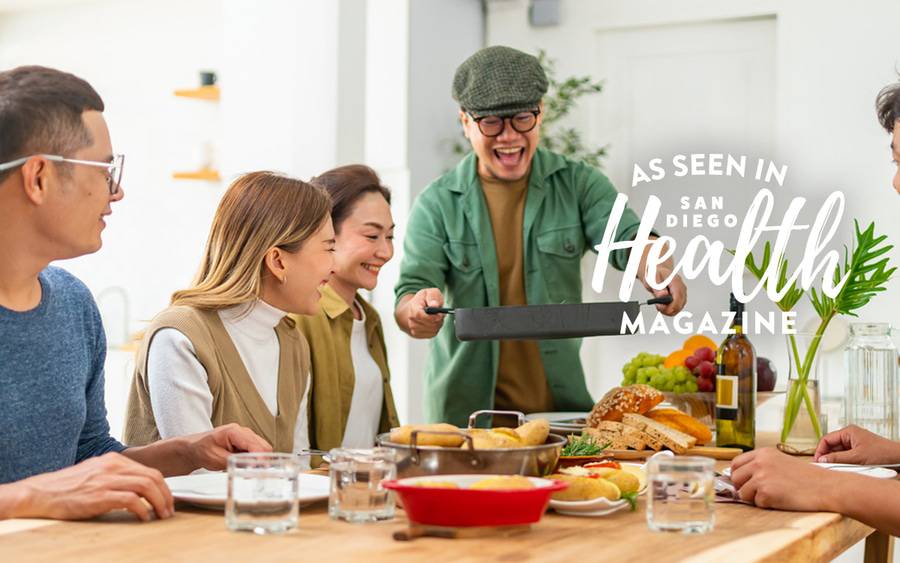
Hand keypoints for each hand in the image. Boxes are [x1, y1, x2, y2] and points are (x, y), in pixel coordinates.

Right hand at [8, 452, 172, 520]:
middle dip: (166, 495)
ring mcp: (106, 480)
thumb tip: (140, 488)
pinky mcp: (99, 495)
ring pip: (146, 486)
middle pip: (153, 477)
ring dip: (159, 502)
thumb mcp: (96, 473)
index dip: (164, 487)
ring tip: (161, 515)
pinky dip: (143, 509)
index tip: (167, 500)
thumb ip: (117, 476)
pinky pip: (131, 500)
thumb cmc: (67, 487)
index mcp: (114, 460)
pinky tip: (144, 517)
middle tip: (169, 510)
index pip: (149, 471)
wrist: (40, 493)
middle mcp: (113, 466)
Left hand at [184, 423, 271, 470]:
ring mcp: (245, 435)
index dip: (260, 458)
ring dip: (259, 460)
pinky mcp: (246, 441)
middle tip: (256, 473)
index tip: (261, 469)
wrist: (195, 448)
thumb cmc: (202, 450)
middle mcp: (242, 431)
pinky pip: (257, 450)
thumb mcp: (217, 459)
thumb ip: (235, 461)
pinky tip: (246, 465)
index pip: (255, 445)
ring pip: (262, 448)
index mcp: (234, 432)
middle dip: (262, 460)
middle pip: (263, 446)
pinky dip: (255, 459)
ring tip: (249, 470)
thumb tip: (251, 465)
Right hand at [401, 288, 445, 338]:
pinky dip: (436, 328)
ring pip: (432, 330)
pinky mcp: (418, 334)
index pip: (419, 315)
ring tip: (437, 317)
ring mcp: (414, 328)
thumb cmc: (425, 299)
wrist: (417, 306)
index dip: (432, 317)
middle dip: (438, 320)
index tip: (440, 314)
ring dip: (438, 324)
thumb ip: (433, 297)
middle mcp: (411, 319)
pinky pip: (432, 334)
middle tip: (440, 314)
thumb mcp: (430, 292)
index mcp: (413, 307)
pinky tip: (434, 322)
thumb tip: (435, 305)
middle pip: (428, 324)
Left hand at [636, 239, 686, 315]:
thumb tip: (663, 296)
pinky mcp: (680, 299)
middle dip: (668, 309)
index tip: (660, 307)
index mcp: (676, 281)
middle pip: (679, 305)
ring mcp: (682, 294)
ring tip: (658, 305)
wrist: (658, 272)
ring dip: (668, 310)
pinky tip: (662, 305)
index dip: (670, 305)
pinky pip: (676, 308)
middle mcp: (682, 288)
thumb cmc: (655, 274)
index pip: (678, 297)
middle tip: (657, 307)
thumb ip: (658, 288)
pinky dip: (669, 309)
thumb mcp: (652, 279)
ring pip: (678, 308)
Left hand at [730, 447, 838, 511]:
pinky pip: (755, 504)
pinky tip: (781, 499)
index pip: (735, 463)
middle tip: (760, 491)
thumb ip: (761, 465)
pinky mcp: (766, 493)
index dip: (738, 475)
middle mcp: (759, 462)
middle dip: (743, 487)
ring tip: (775, 494)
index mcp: (762, 453)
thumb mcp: (781, 462)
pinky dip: (766, 505)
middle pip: (734, 478)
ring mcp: (761, 477)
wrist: (826, 487)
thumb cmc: (807, 478)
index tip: (744, 482)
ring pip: (742, 493)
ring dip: (755, 498)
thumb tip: (740, 476)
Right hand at [814, 425, 899, 464]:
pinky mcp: (860, 453)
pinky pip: (847, 458)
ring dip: (837, 462)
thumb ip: (837, 458)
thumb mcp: (857, 457)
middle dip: (828, 457)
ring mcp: (855, 445)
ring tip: (835, 470)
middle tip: (824, 468)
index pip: (826, 439)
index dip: (820, 451)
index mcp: (848, 432)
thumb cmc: (884, 454)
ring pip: (839, 453)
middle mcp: (851, 436)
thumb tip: (821, 460)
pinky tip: (845, 470)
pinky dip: (844, 464)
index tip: (817, 462)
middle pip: (832, 447)